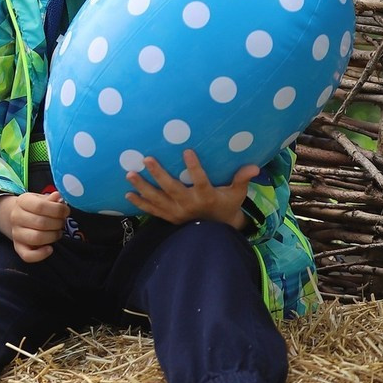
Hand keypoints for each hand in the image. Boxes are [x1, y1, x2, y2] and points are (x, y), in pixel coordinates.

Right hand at [0, 190, 69, 262]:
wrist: (18, 217)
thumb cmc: (34, 207)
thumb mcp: (41, 199)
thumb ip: (51, 199)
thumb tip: (58, 196)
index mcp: (22, 201)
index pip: (40, 206)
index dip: (57, 210)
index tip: (66, 211)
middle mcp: (16, 217)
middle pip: (41, 223)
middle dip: (57, 223)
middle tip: (62, 222)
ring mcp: (16, 233)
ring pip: (36, 238)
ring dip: (53, 236)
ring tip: (57, 232)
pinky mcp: (18, 247)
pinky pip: (28, 256)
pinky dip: (41, 255)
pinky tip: (50, 248)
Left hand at [125, 148, 256, 227]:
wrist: (217, 232)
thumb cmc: (226, 206)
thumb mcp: (236, 194)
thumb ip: (241, 179)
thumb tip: (255, 166)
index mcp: (207, 196)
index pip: (200, 180)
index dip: (194, 167)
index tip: (187, 150)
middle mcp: (189, 204)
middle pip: (172, 188)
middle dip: (159, 174)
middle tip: (147, 159)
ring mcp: (177, 212)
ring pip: (157, 199)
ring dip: (143, 187)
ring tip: (129, 174)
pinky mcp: (169, 218)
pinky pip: (152, 211)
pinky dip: (140, 204)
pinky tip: (127, 194)